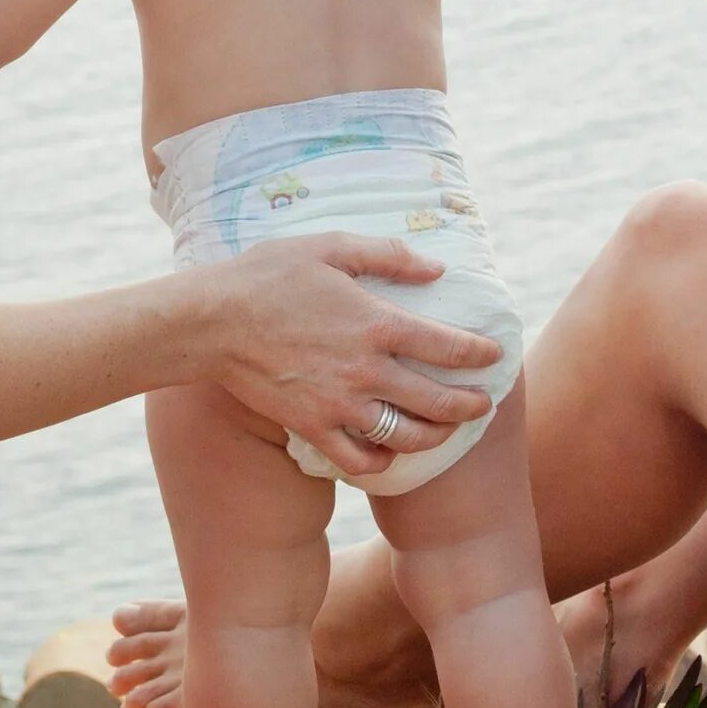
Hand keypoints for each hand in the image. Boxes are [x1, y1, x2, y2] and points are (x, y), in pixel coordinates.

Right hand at [200, 236, 503, 478]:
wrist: (212, 321)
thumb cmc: (269, 275)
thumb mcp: (331, 247)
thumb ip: (389, 255)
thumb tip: (437, 267)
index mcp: (377, 323)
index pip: (449, 346)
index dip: (480, 354)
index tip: (494, 356)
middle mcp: (367, 370)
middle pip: (439, 401)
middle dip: (472, 406)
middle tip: (484, 405)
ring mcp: (340, 404)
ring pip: (407, 436)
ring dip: (436, 436)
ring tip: (446, 430)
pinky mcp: (312, 427)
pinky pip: (359, 459)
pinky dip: (381, 460)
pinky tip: (389, 450)